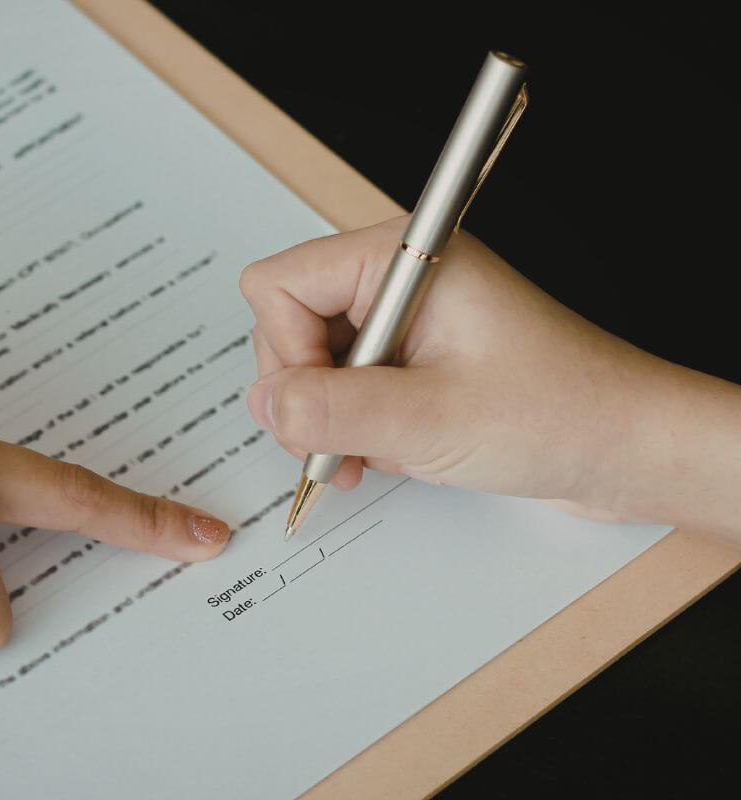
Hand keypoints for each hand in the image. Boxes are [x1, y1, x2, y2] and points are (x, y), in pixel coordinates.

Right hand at [239, 217, 740, 534]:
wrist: (625, 449)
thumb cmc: (559, 414)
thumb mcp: (431, 419)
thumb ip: (333, 409)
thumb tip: (265, 402)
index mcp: (402, 259)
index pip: (280, 284)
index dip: (284, 351)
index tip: (316, 405)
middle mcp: (396, 281)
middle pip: (286, 323)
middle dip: (302, 392)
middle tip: (338, 443)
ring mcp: (403, 320)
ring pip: (310, 361)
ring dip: (325, 417)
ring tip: (366, 455)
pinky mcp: (411, 357)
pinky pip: (344, 385)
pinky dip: (350, 426)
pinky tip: (387, 451)